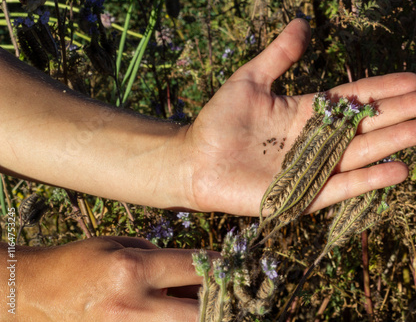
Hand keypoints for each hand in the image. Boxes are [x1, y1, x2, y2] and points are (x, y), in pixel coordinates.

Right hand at [2, 237, 216, 321]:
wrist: (39, 293)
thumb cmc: (82, 261)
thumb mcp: (122, 245)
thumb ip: (162, 258)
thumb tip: (196, 272)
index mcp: (134, 270)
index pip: (195, 269)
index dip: (220, 266)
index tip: (232, 264)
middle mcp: (135, 306)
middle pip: (199, 312)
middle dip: (219, 301)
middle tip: (228, 292)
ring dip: (199, 314)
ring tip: (202, 300)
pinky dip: (176, 319)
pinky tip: (177, 308)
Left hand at [184, 19, 415, 215]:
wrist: (193, 161)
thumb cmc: (218, 122)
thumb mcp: (249, 80)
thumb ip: (279, 55)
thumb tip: (303, 23)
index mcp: (306, 113)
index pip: (354, 98)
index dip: (384, 88)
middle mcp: (315, 141)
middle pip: (368, 125)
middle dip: (403, 114)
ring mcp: (311, 169)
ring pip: (363, 153)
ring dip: (397, 143)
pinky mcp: (303, 196)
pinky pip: (342, 188)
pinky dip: (369, 180)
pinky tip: (398, 170)